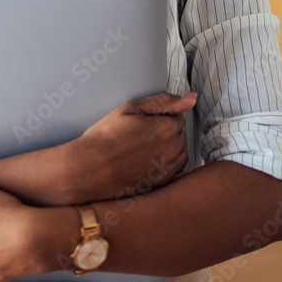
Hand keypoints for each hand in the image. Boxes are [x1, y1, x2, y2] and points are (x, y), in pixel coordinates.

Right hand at [61, 91, 196, 203]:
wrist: (90, 168)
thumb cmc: (106, 137)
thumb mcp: (130, 109)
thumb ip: (163, 102)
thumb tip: (191, 98)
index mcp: (167, 128)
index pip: (177, 115)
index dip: (159, 115)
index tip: (143, 120)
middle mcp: (172, 150)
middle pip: (179, 133)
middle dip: (165, 131)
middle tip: (139, 133)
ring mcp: (168, 169)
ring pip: (179, 152)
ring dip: (168, 148)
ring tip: (142, 147)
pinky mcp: (162, 184)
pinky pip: (175, 170)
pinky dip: (166, 164)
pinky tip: (147, 162)